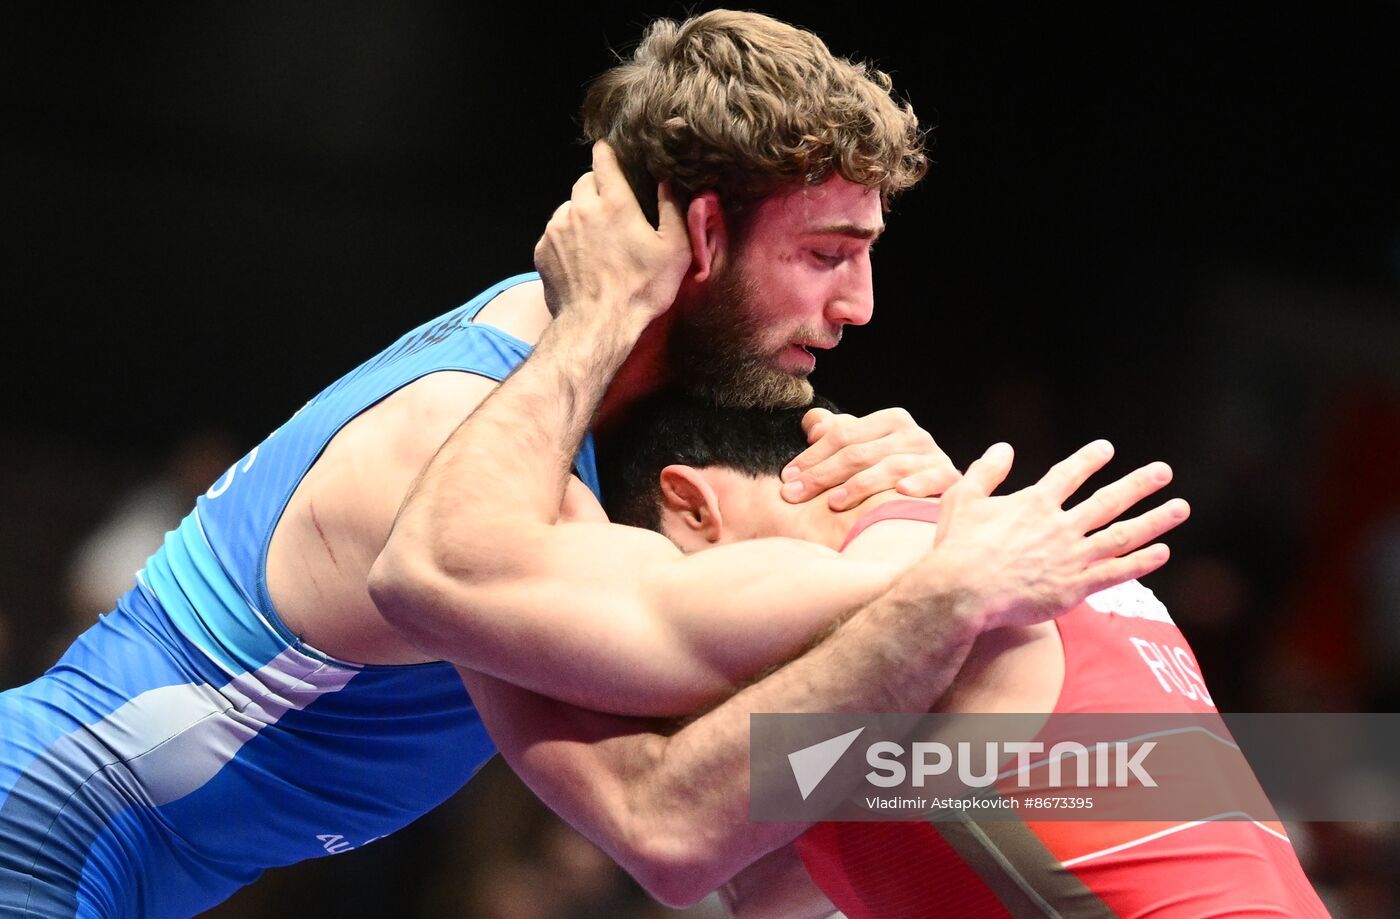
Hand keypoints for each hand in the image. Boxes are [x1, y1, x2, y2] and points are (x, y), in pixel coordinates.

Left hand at [533, 141, 691, 326]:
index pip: (603, 159)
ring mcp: (556, 229)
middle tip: (613, 213)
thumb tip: (668, 182)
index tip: (612, 156)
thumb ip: (673, 209)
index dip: (609, 154)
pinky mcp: (542, 249)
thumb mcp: (675, 251)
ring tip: (598, 243)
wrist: (597, 325)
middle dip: (597, 189)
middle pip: (584, 182)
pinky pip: (554, 233)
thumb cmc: (640, 290)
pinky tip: (582, 260)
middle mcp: (580, 208)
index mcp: (614, 202)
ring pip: (568, 208)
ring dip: (581, 216)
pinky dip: (567, 240)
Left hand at [779, 406, 960, 509]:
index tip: (787, 477)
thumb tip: (812, 425)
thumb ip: (836, 433)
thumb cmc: (890, 471)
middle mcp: (913, 434)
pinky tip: (901, 492)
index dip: (812, 456)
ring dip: (860, 485)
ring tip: (833, 503)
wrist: (939, 493)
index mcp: (890, 420)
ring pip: (890, 466)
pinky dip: (919, 484)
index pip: (843, 435)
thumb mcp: (863, 448)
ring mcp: (933, 455)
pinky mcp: (950, 478)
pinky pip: (935, 479)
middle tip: (794, 494)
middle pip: (860, 453)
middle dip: (822, 475)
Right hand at [923, 440, 1188, 631]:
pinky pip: (1117, 573)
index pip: (1068, 475)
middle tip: (1163, 471)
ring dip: (1155, 519)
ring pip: (1123, 534)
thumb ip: (986, 471)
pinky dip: (1141, 562)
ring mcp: (1071, 557)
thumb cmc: (957, 547)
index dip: (1089, 460)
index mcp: (1034, 504)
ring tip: (1181, 507)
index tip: (1106, 449)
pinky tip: (1163, 552)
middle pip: (1108, 500)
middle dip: (1139, 484)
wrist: (963, 592)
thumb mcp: (963, 498)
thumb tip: (1003, 448)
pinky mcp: (1074, 588)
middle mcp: (1060, 526)